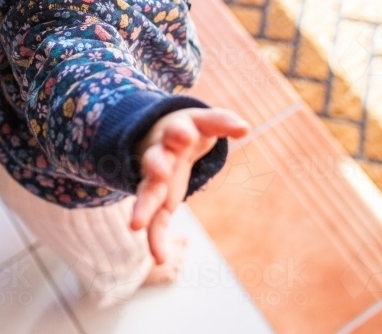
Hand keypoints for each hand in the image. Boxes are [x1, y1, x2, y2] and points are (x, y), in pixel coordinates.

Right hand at [129, 107, 249, 263]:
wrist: (163, 136)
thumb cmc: (190, 130)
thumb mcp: (206, 123)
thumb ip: (223, 122)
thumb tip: (245, 128)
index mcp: (175, 132)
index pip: (178, 130)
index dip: (180, 132)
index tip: (184, 134)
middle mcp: (161, 156)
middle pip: (155, 160)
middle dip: (157, 164)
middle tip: (159, 171)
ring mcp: (156, 180)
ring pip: (147, 193)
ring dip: (143, 208)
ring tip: (136, 225)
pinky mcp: (159, 201)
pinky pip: (155, 221)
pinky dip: (155, 239)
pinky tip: (159, 257)